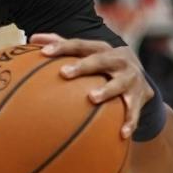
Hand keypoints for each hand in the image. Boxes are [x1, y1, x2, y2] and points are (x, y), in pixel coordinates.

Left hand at [31, 34, 150, 138]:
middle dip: (83, 65)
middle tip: (64, 73)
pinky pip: (134, 111)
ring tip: (92, 98)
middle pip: (100, 60)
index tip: (43, 53)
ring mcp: (130, 78)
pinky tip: (122, 134)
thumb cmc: (103, 64)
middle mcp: (118, 60)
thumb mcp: (87, 54)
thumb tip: (32, 38)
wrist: (141, 78)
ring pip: (119, 84)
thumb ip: (61, 45)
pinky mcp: (140, 96)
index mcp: (102, 49)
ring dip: (107, 90)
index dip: (62, 47)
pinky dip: (130, 122)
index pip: (80, 45)